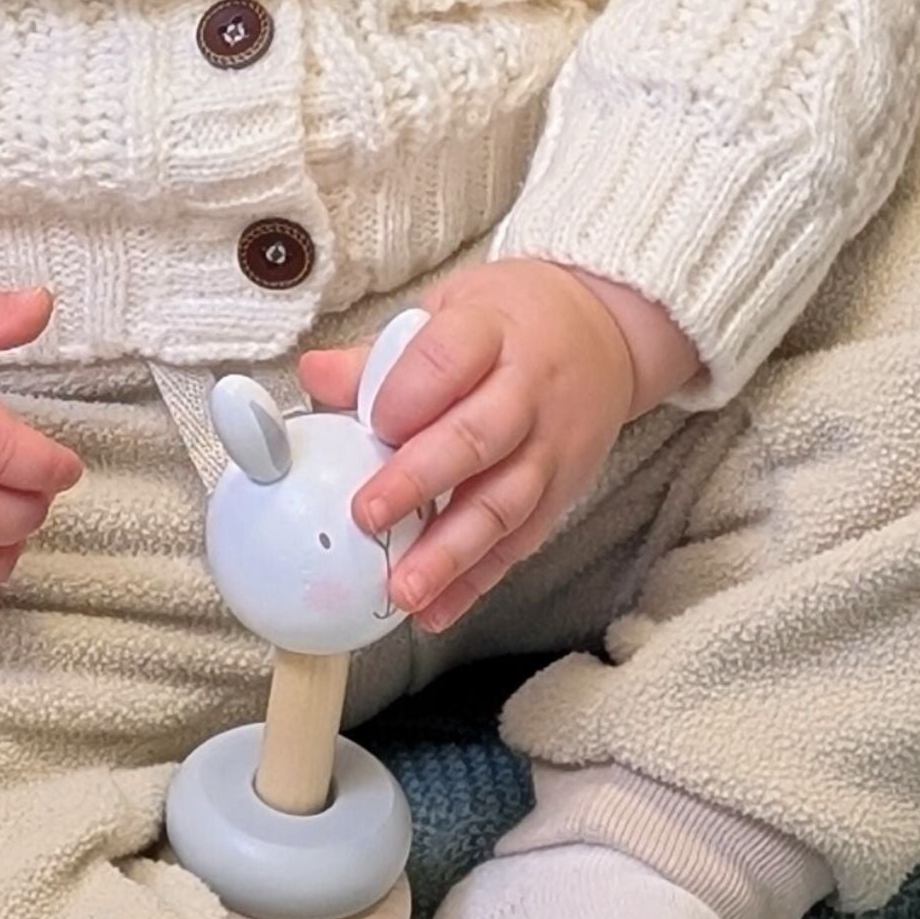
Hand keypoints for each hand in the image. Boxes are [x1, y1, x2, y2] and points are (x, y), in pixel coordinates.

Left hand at [298, 260, 701, 633]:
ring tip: (403, 590)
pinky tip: (438, 608)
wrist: (605, 334)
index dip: (408, 395)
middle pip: (477, 439)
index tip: (373, 424)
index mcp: (491, 331)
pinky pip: (521, 541)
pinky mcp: (562, 491)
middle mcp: (528, 391)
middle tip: (368, 517)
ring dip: (451, 553)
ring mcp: (550, 446)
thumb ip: (380, 355)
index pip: (449, 360)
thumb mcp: (451, 310)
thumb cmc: (512, 322)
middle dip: (419, 483)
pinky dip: (479, 580)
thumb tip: (314, 375)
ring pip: (503, 503)